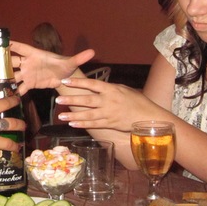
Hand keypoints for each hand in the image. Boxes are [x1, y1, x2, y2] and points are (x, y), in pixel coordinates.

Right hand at [0, 40, 94, 94]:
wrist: (65, 77)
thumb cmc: (66, 66)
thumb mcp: (72, 62)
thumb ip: (80, 58)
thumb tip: (93, 52)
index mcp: (35, 54)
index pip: (20, 47)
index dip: (10, 45)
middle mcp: (28, 63)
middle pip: (11, 61)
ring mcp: (27, 73)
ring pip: (11, 74)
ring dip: (1, 76)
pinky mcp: (29, 83)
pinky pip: (19, 87)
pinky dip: (12, 91)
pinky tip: (3, 95)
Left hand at [54, 77, 169, 130]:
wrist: (149, 117)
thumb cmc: (137, 101)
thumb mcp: (124, 89)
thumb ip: (109, 88)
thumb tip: (97, 86)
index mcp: (111, 89)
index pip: (91, 84)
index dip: (77, 82)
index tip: (65, 81)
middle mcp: (108, 101)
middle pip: (86, 100)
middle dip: (71, 100)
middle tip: (58, 99)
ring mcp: (109, 113)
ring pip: (88, 114)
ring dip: (73, 115)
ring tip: (61, 115)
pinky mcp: (110, 124)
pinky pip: (94, 124)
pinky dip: (83, 124)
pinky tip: (73, 124)